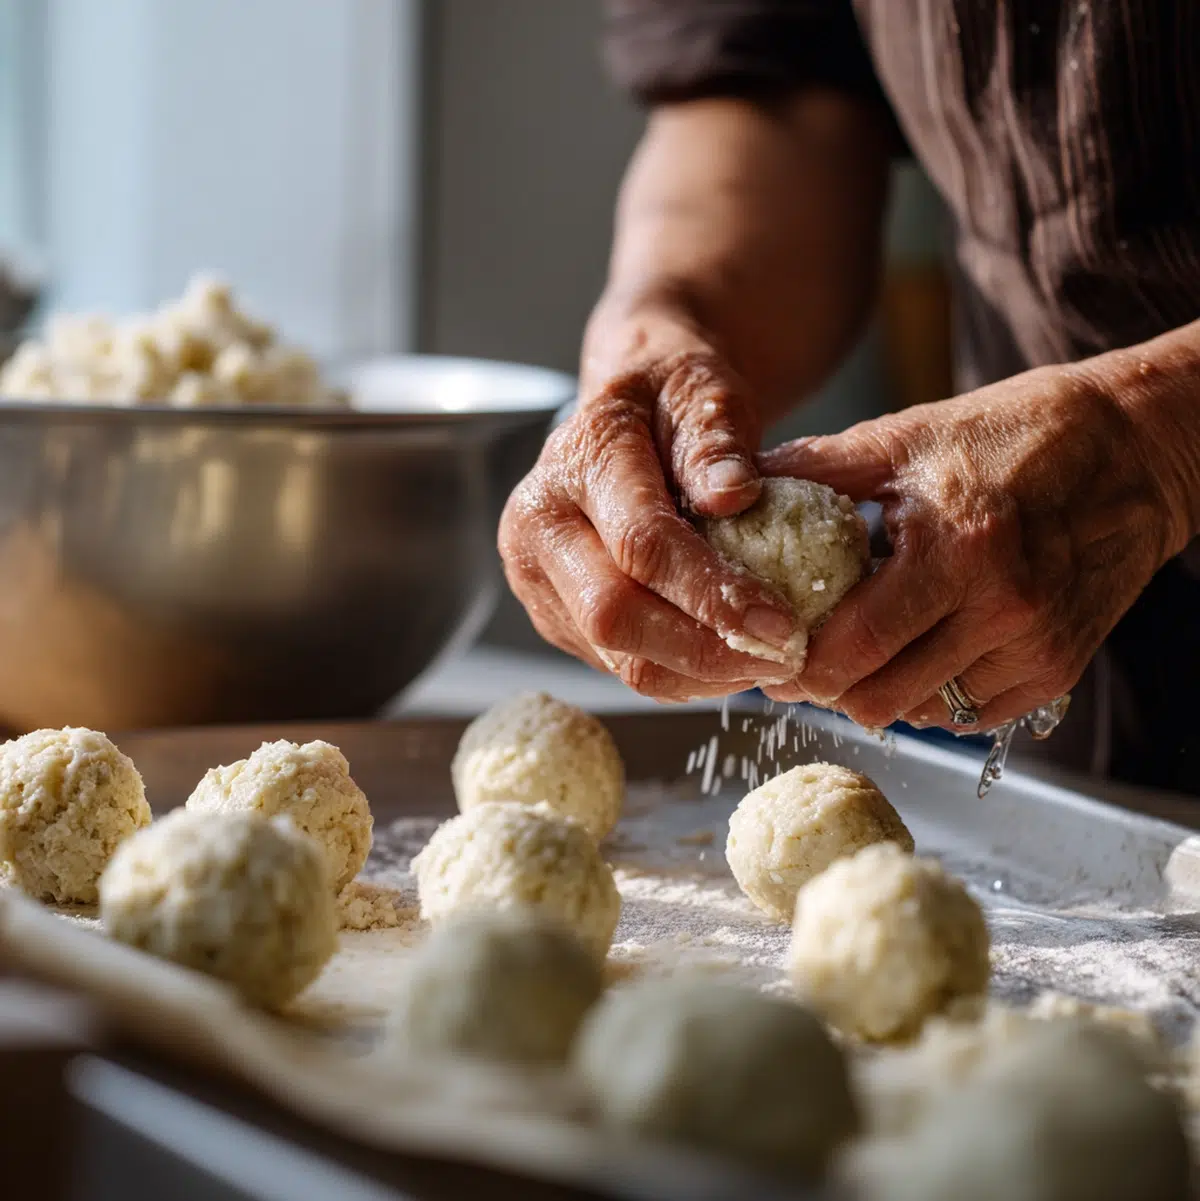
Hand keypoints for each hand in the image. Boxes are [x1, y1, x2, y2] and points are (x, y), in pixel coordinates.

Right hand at [499, 311, 805, 699]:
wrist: (627, 413)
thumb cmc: (673, 399)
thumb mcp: (703, 390)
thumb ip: (715, 437)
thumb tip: (733, 494)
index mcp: (575, 461)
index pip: (640, 543)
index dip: (712, 593)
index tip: (782, 623)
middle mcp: (537, 525)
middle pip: (614, 616)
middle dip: (704, 650)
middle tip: (781, 658)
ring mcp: (537, 578)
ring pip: (616, 658)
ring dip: (699, 674)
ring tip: (765, 662)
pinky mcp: (555, 616)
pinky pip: (619, 666)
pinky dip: (681, 674)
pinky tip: (728, 655)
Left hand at [758, 363, 1182, 729]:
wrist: (1133, 450)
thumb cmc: (1014, 435)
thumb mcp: (908, 436)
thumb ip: (818, 469)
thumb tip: (738, 487)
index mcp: (956, 550)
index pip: (854, 646)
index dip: (799, 665)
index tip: (771, 656)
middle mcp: (1002, 611)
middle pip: (879, 698)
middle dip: (827, 688)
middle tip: (803, 661)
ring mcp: (1036, 648)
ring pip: (920, 715)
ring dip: (877, 692)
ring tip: (859, 650)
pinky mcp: (1058, 671)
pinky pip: (967, 716)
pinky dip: (929, 696)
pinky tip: (917, 653)